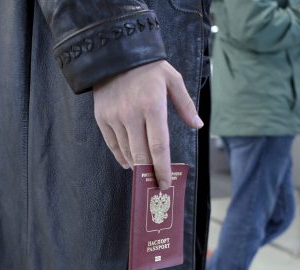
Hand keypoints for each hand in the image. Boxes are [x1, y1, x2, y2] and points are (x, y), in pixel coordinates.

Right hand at [93, 61, 202, 189]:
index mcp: (152, 107)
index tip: (166, 182)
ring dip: (137, 166)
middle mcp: (132, 115)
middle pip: (141, 154)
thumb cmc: (148, 67)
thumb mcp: (172, 79)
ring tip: (145, 173)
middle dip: (150, 173)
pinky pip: (112, 145)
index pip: (159, 146)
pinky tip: (129, 163)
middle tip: (156, 185)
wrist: (114, 53)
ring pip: (127, 152)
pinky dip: (122, 157)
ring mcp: (115, 118)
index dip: (162, 168)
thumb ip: (185, 104)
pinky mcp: (102, 118)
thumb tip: (197, 125)